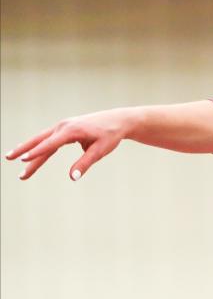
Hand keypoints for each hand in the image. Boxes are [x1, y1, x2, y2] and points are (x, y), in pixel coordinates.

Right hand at [5, 108, 130, 181]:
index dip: (37, 153)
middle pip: (40, 141)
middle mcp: (63, 127)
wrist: (117, 120)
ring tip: (12, 157)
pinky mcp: (64, 130)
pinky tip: (28, 153)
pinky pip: (47, 140)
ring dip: (27, 149)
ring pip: (41, 140)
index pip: (50, 144)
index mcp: (71, 131)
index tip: (24, 160)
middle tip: (9, 159)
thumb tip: (72, 177)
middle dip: (24, 151)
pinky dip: (37, 146)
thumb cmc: (110, 135)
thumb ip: (85, 164)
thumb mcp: (100, 151)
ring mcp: (62, 127)